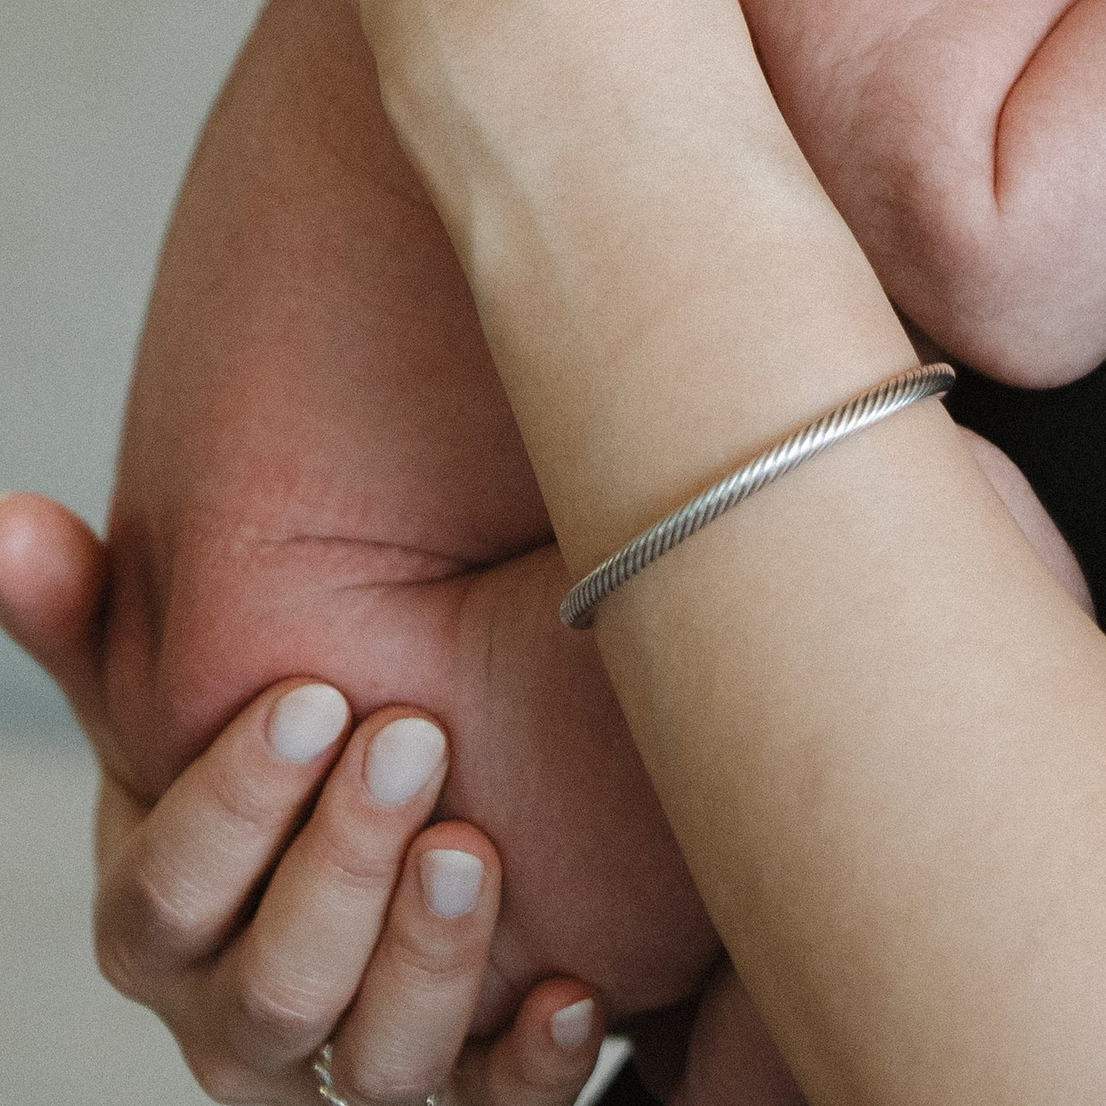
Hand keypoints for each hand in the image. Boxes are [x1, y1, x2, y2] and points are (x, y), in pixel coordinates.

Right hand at [0, 493, 602, 1102]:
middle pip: (272, 988)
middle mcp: (244, 1017)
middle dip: (340, 866)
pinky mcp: (467, 1087)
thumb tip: (5, 526)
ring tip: (476, 848)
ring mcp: (350, 1065)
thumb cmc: (265, 753)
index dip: (233, 806)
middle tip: (414, 739)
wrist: (399, 819)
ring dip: (428, 962)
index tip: (314, 696)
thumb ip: (92, 614)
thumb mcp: (179, 686)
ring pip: (375, 1067)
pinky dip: (533, 1066)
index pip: (167, 896)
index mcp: (163, 923)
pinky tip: (577, 996)